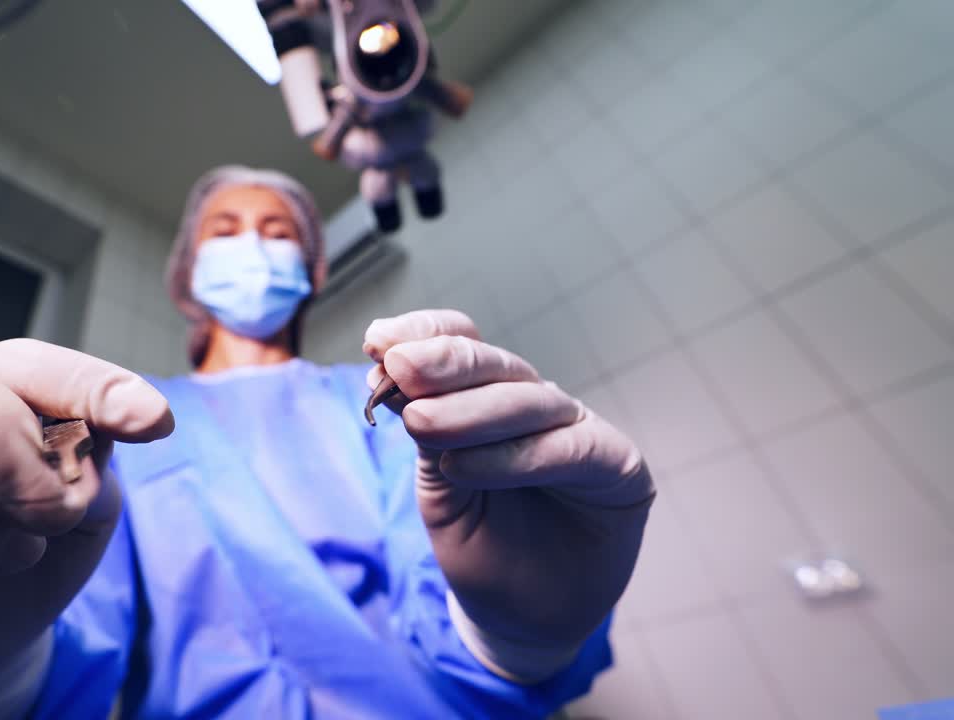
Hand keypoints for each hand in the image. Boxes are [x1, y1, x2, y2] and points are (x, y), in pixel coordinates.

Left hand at [363, 310, 652, 671]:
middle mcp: (535, 405)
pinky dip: (512, 457)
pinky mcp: (618, 466)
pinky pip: (566, 450)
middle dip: (441, 362)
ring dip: (468, 410)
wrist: (524, 619)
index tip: (376, 340)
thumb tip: (386, 374)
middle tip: (398, 365)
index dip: (424, 333)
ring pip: (525, 402)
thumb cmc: (482, 546)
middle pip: (491, 365)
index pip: (464, 344)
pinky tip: (461, 466)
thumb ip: (425, 434)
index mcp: (490, 397)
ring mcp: (578, 430)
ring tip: (419, 422)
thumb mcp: (440, 489)